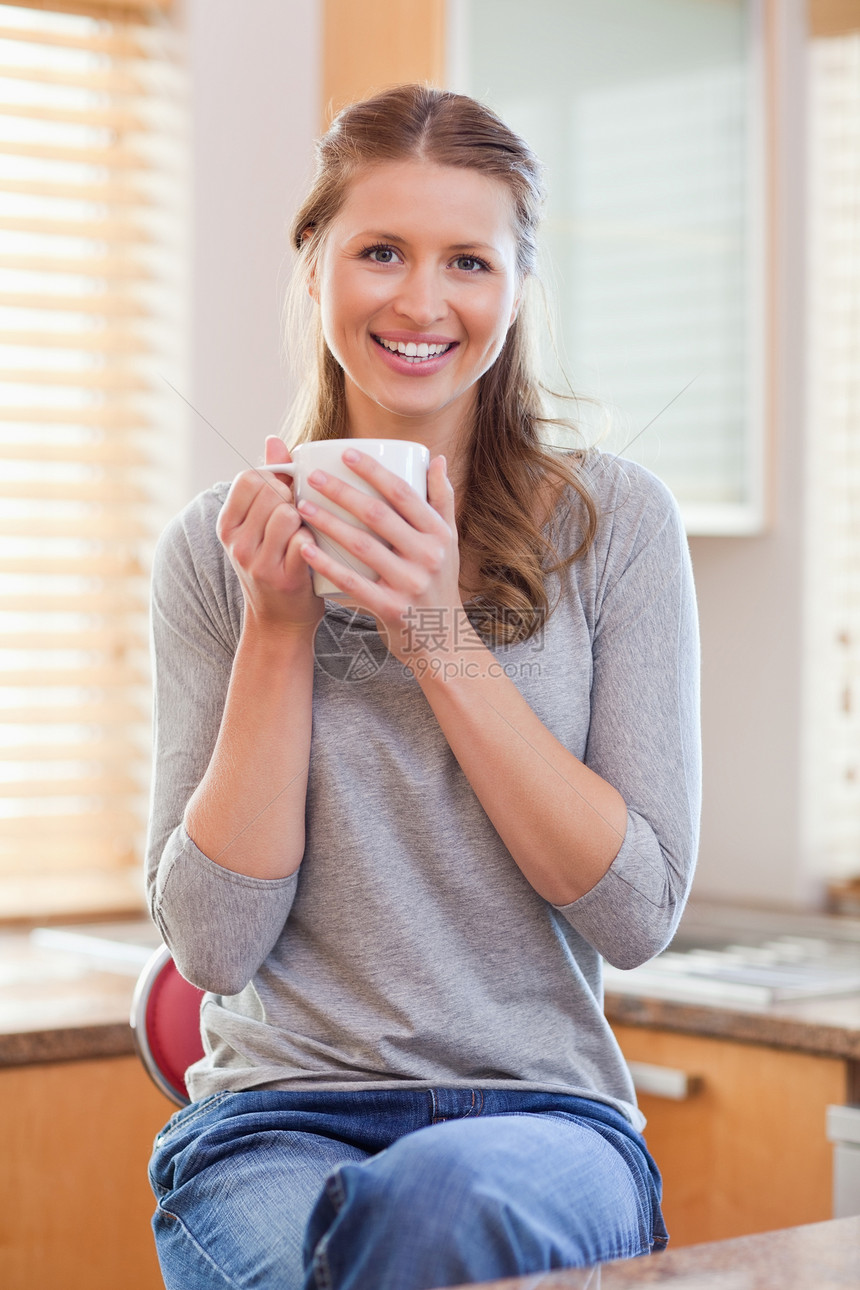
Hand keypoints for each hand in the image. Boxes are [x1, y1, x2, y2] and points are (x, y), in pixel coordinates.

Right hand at [217, 436, 322, 635]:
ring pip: (288, 513)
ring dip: (306, 518)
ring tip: (309, 531)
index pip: (249, 478)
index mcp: (228, 524)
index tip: (288, 493)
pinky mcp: (283, 578)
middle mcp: (236, 542)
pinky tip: (318, 550)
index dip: (275, 479)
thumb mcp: (261, 526)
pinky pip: (304, 541)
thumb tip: (274, 439)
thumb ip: (269, 483)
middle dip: (294, 497)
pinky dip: (315, 541)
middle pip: (272, 493)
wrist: (280, 622)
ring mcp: (257, 562)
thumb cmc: (277, 563)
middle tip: (303, 515)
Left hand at [296, 449, 468, 665]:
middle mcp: (428, 557)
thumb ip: (442, 501)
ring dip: (328, 523)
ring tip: (301, 507)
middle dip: (342, 492)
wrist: (442, 641)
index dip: (374, 471)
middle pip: (379, 515)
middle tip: (313, 478)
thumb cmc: (439, 584)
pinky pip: (353, 583)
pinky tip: (305, 549)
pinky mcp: (391, 609)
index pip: (404, 494)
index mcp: (439, 534)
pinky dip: (327, 565)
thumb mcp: (448, 543)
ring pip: (362, 545)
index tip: (346, 453)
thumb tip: (435, 458)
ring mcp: (409, 584)